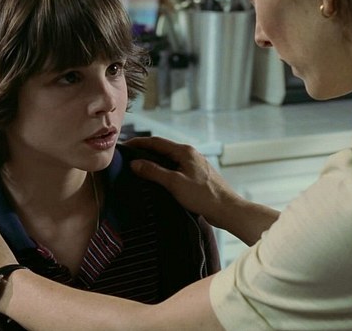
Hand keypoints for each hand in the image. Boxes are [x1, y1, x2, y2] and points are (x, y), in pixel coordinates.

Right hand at [124, 136, 242, 228]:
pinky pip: (176, 167)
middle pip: (163, 149)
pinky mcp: (197, 175)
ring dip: (154, 161)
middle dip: (145, 151)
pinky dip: (164, 170)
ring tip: (139, 167)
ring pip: (170, 159)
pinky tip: (158, 179)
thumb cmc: (203, 196)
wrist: (227, 209)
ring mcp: (195, 164)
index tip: (124, 146)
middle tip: (128, 156)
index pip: (156, 142)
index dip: (139, 143)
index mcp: (185, 151)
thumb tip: (135, 163)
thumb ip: (153, 172)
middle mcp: (190, 154)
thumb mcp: (174, 183)